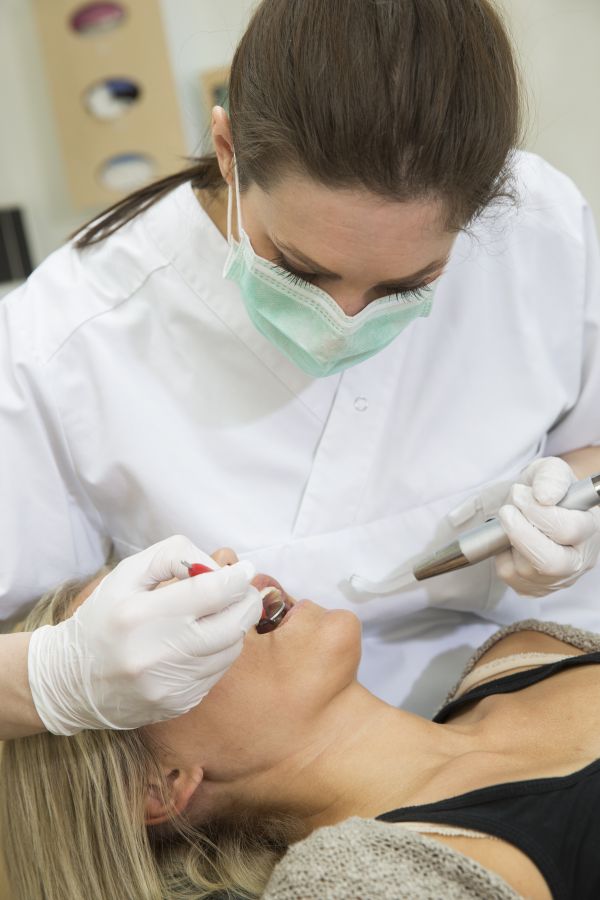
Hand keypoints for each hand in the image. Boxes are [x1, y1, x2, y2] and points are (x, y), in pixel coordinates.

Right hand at [28, 535, 261, 733]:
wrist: (71, 683)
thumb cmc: (103, 618)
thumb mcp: (125, 574)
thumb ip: (172, 557)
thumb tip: (215, 567)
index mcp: (140, 614)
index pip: (211, 593)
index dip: (236, 579)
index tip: (244, 571)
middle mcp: (156, 654)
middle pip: (233, 624)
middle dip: (247, 601)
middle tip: (242, 591)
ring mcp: (170, 685)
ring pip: (231, 649)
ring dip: (234, 627)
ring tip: (216, 615)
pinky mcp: (178, 704)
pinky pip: (218, 672)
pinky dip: (218, 652)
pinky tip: (200, 643)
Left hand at [495, 457, 599, 596]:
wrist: (532, 507)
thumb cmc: (545, 490)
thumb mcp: (550, 472)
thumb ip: (551, 478)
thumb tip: (544, 497)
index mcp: (590, 529)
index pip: (570, 530)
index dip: (540, 513)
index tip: (519, 494)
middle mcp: (578, 560)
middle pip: (551, 563)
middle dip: (522, 535)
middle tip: (506, 511)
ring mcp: (558, 579)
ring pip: (526, 570)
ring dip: (509, 541)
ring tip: (510, 519)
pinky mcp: (536, 588)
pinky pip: (510, 576)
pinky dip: (502, 555)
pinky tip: (509, 540)